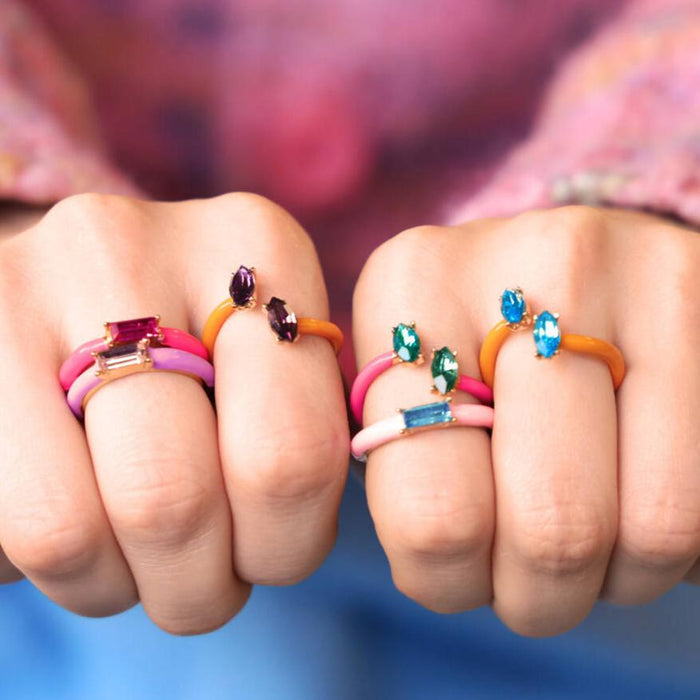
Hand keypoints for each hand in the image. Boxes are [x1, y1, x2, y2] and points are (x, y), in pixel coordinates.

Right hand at [0, 193, 348, 633]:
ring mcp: (50, 278)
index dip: (292, 540)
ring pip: (143, 510)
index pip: (304, 450)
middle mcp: (155, 240)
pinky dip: (81, 571)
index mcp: (258, 245)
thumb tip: (322, 523)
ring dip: (151, 582)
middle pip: (233, 480)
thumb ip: (298, 426)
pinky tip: (87, 541)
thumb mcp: (252, 374)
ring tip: (145, 564)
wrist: (45, 317)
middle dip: (220, 577)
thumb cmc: (173, 370)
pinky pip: (48, 526)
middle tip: (205, 581)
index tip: (266, 551)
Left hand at [353, 205, 698, 635]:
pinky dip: (671, 537)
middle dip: (538, 592)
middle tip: (527, 572)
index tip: (457, 567)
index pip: (433, 515)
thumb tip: (431, 559)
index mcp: (414, 286)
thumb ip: (397, 457)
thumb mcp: (406, 383)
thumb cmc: (466, 350)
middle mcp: (526, 267)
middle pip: (552, 529)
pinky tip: (633, 491)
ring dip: (613, 571)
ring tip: (584, 525)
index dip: (445, 579)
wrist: (559, 269)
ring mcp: (637, 278)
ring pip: (653, 529)